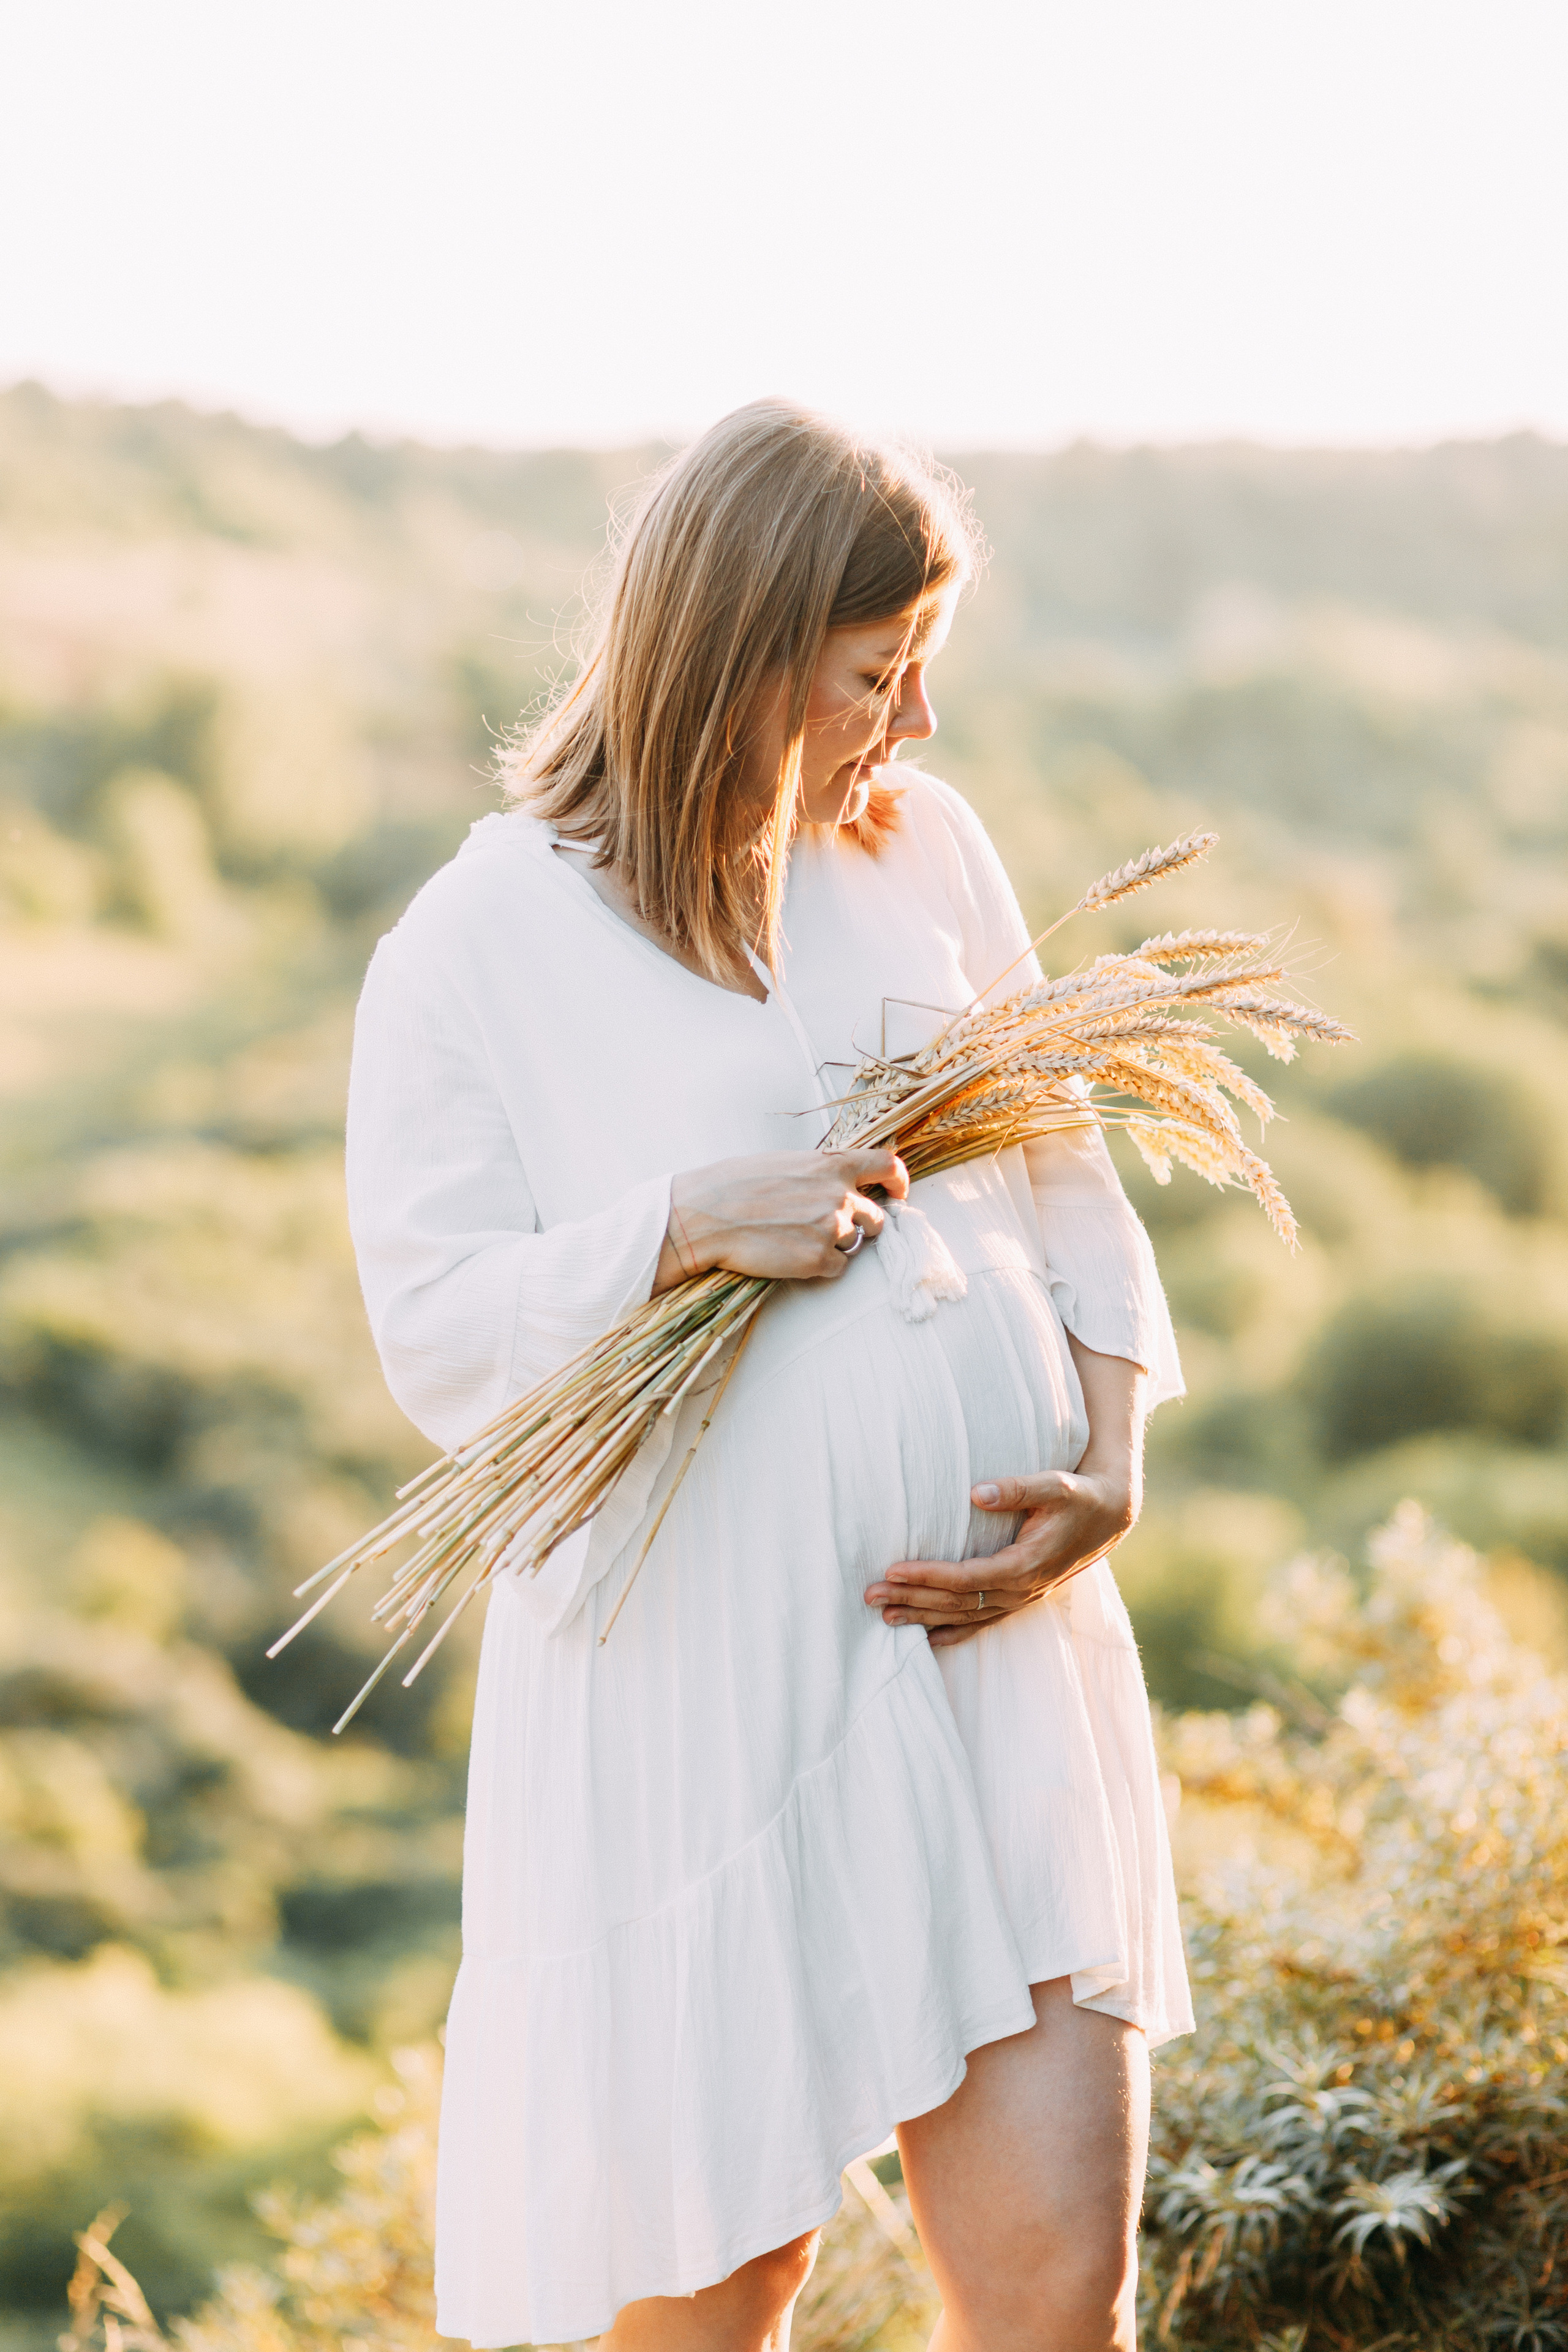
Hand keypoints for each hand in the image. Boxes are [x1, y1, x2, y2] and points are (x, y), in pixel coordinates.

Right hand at [655, 1149, 909, 1287]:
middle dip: (861, 1224)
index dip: (898, 1181)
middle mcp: (840, 1196)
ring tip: (795, 1238)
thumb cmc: (736, 1185)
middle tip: (827, 1227)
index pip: (886, 1165)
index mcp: (832, 1165)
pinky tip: (790, 1255)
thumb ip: (819, 1173)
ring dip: (833, 1244)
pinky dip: (819, 1265)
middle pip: (876, 1218)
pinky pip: (836, 1268)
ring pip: (854, 1244)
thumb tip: (834, 1183)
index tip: (898, 1193)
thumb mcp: (785, 1162)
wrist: (706, 1215)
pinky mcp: (818, 1260)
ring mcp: (832, 1229)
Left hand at [864, 1342, 1144, 1646]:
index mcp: (1025, 1565)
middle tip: (870, 1594)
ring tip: (883, 1614)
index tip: (892, 1570)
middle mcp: (1020, 1589)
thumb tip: (976, 1492)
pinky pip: (982, 1621)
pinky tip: (928, 1636)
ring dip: (923, 1615)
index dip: (928, 1576)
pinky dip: (953, 1629)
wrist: (1108, 1516)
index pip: (965, 1577)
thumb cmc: (1078, 1495)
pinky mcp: (1021, 1597)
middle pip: (957, 1601)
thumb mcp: (1055, 1484)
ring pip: (964, 1615)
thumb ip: (1018, 1487)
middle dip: (912, 1599)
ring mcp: (1021, 1598)